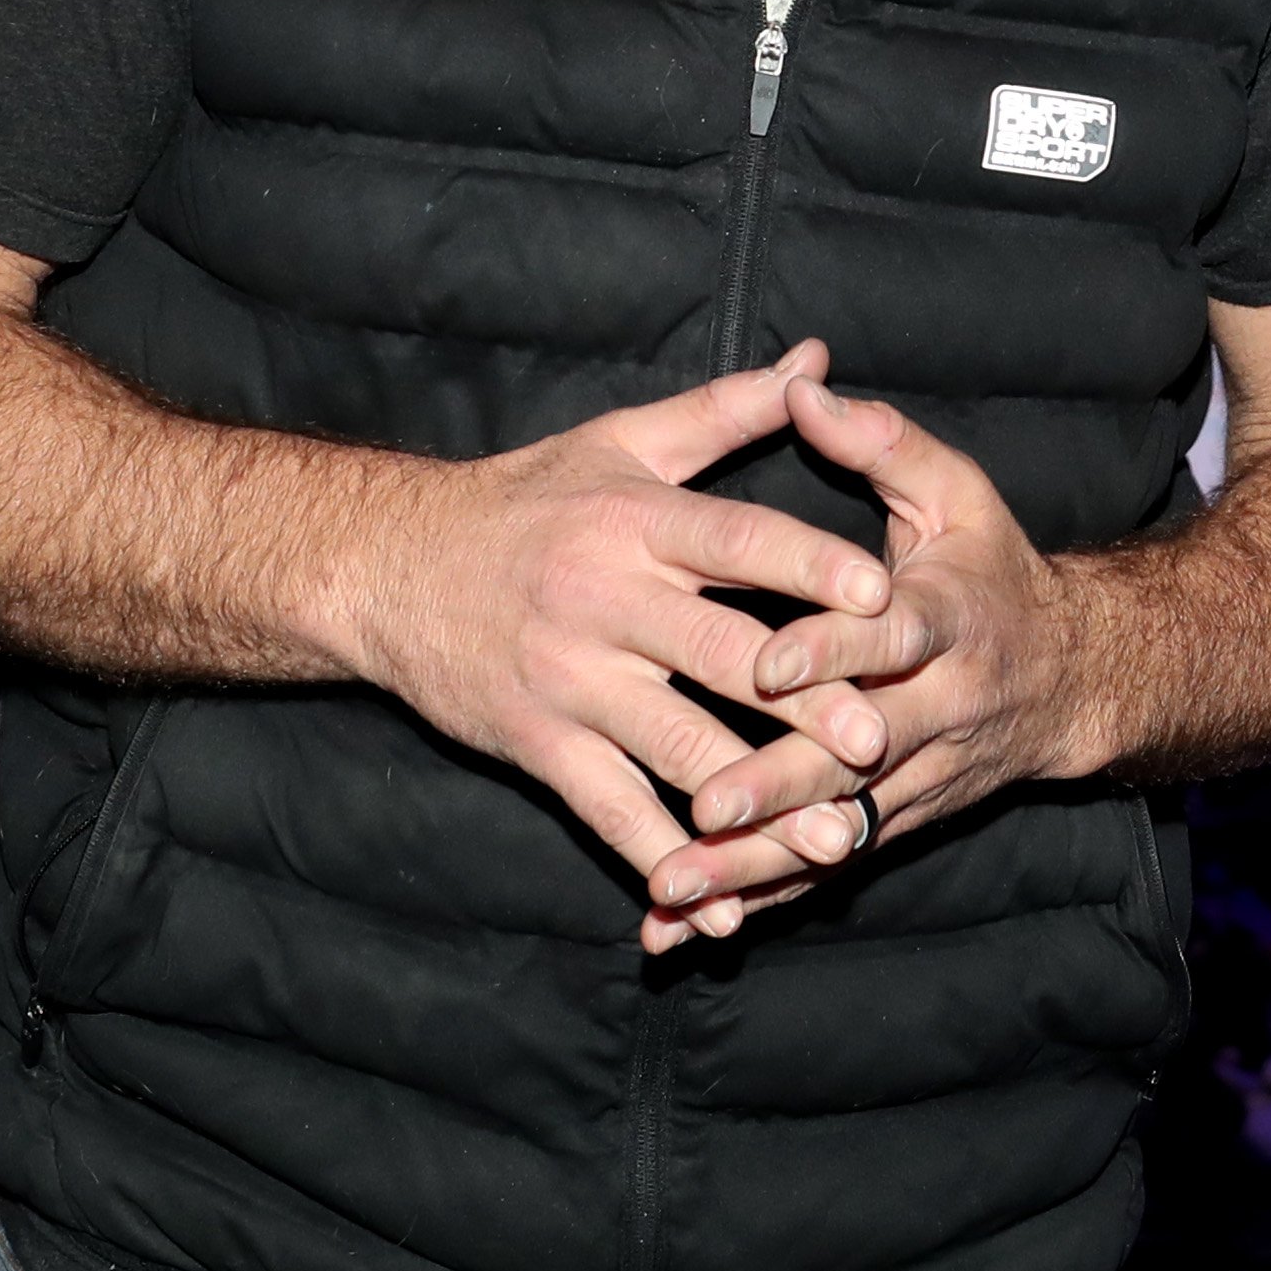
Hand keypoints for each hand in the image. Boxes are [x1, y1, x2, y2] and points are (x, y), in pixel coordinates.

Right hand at [319, 341, 900, 945]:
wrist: (390, 568)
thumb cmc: (527, 498)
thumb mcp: (622, 441)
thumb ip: (727, 411)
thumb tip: (818, 362)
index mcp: (636, 520)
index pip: (735, 540)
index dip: (807, 566)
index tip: (880, 594)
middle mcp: (605, 600)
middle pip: (720, 657)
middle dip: (802, 704)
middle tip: (880, 742)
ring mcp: (570, 681)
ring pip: (676, 750)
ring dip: (757, 803)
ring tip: (836, 841)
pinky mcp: (538, 745)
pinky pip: (610, 814)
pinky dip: (666, 864)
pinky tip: (721, 908)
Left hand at [645, 374, 1101, 923]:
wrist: (1076, 678)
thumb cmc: (994, 569)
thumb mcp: (958, 492)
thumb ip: (881, 443)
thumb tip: (804, 385)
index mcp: (947, 619)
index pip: (889, 637)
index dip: (831, 652)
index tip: (764, 667)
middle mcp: (938, 708)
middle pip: (855, 756)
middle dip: (777, 786)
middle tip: (699, 809)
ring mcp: (921, 776)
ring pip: (836, 829)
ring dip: (756, 864)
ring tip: (673, 888)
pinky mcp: (901, 819)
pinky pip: (828, 867)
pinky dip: (759, 898)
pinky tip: (685, 928)